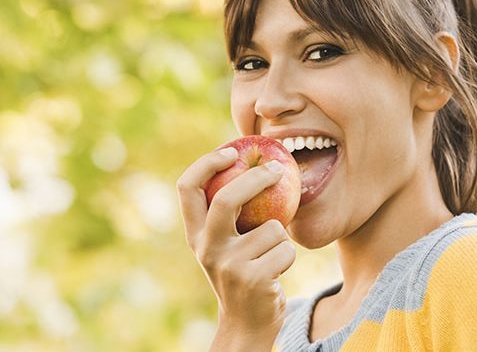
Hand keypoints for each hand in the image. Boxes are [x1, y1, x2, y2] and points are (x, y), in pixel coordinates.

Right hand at [177, 147, 296, 349]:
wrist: (247, 324)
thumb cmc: (243, 273)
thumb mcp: (225, 244)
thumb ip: (229, 214)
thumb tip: (254, 162)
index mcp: (195, 235)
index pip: (187, 188)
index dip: (206, 163)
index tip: (230, 151)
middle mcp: (206, 248)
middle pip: (227, 199)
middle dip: (256, 179)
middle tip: (277, 170)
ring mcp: (228, 264)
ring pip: (272, 227)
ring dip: (281, 238)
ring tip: (270, 257)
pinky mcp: (254, 278)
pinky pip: (286, 249)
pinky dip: (289, 257)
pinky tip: (276, 272)